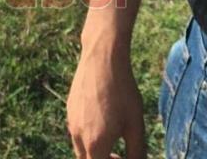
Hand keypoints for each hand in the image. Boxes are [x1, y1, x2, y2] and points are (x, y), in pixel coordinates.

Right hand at [67, 44, 145, 158]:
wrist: (102, 58)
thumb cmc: (122, 91)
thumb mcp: (136, 125)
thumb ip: (137, 153)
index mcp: (95, 144)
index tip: (124, 158)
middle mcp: (78, 135)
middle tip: (119, 154)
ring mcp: (71, 120)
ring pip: (80, 147)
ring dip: (94, 149)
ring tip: (112, 136)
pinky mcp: (69, 107)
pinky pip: (76, 130)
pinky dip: (88, 134)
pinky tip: (103, 118)